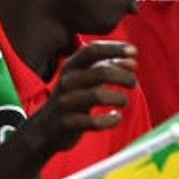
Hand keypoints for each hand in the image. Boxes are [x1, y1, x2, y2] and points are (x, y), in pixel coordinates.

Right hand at [18, 41, 135, 154]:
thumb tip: (132, 60)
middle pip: (101, 72)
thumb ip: (107, 67)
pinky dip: (110, 120)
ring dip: (119, 98)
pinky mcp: (67, 124)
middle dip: (124, 76)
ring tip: (123, 101)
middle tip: (133, 83)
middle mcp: (67, 81)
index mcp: (71, 66)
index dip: (115, 49)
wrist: (44, 129)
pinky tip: (115, 117)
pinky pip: (94, 121)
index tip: (134, 52)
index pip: (93, 50)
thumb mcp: (85, 79)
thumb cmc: (73, 99)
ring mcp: (65, 102)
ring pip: (97, 95)